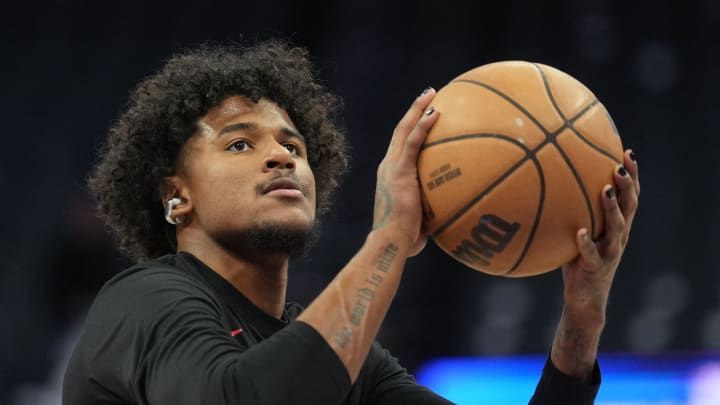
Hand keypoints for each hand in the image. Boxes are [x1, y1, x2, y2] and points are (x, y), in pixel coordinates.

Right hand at [372, 88, 438, 255]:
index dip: (412, 128)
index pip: (401, 146)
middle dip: (415, 110)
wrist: (391, 241)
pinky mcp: (399, 171)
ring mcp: (392, 166)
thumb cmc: (406, 239)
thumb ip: (434, 209)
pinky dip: (423, 126)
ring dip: (418, 109)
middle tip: (430, 95)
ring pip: (405, 129)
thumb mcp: (422, 219)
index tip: (426, 115)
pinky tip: (436, 113)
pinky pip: (413, 142)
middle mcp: (388, 166)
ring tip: (432, 93)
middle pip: (401, 130)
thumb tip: (456, 211)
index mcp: (391, 175)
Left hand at [561, 149, 639, 326]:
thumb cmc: (577, 262)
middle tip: (619, 165)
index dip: (632, 175)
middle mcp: (618, 237)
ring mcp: (610, 253)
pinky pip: (591, 254)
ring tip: (605, 190)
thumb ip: (570, 212)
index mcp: (617, 227)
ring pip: (617, 228)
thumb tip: (546, 184)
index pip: (629, 196)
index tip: (626, 152)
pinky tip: (579, 232)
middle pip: (630, 207)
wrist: (585, 300)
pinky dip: (586, 242)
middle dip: (628, 185)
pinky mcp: (596, 268)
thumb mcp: (576, 233)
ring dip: (612, 208)